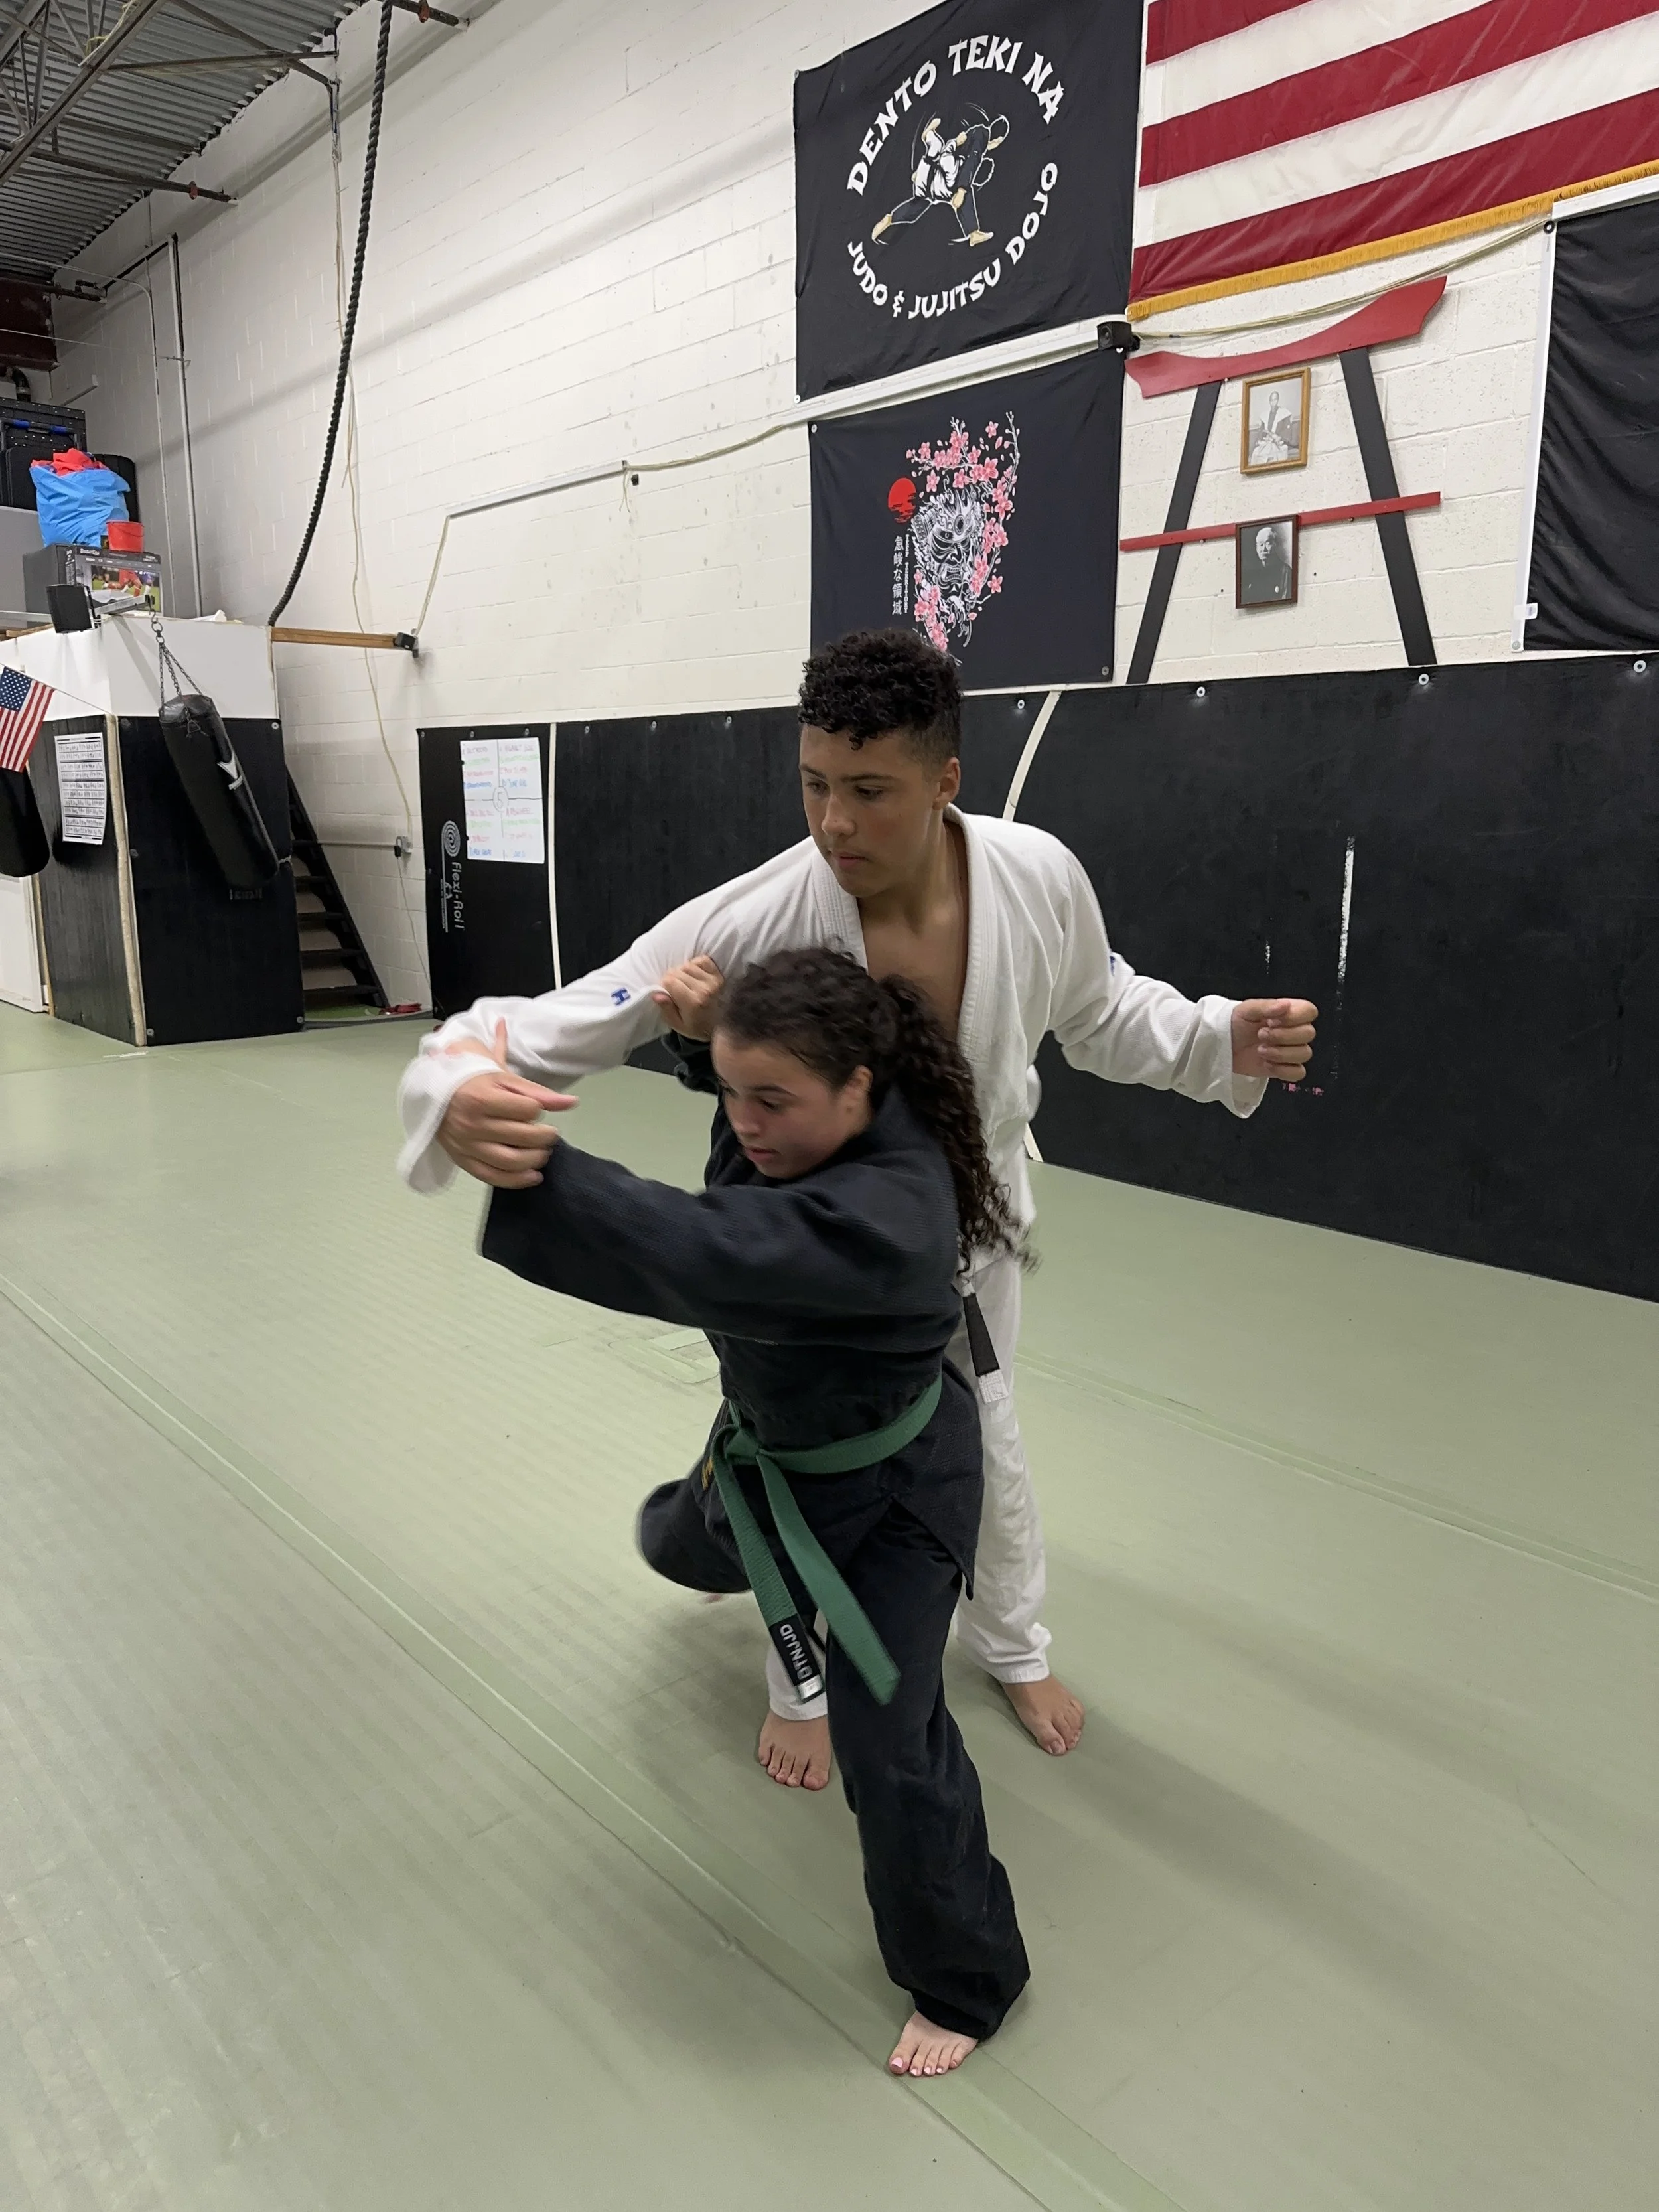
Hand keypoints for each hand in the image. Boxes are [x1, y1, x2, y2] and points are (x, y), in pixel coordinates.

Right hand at [435, 1020, 575, 1186]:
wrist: (432, 1090)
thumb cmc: (470, 1077)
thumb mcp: (501, 1074)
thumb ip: (536, 1091)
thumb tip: (570, 1103)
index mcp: (481, 1097)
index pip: (527, 1109)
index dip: (537, 1109)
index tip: (535, 1108)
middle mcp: (471, 1124)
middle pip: (522, 1136)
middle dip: (545, 1137)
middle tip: (551, 1134)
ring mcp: (466, 1145)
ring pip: (510, 1161)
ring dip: (535, 1159)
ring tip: (544, 1152)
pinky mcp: (462, 1161)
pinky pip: (493, 1177)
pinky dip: (517, 1180)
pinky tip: (534, 1175)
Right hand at [651, 954, 724, 1040]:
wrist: (720, 1026)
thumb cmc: (695, 1026)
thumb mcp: (677, 1024)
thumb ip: (666, 1009)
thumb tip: (656, 994)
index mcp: (693, 1002)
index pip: (670, 981)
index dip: (663, 985)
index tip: (666, 992)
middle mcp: (704, 989)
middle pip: (677, 972)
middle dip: (671, 978)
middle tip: (674, 989)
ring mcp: (713, 981)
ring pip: (688, 965)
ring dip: (682, 971)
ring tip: (683, 982)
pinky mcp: (719, 975)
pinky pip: (703, 960)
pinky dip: (695, 964)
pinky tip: (694, 975)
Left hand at [1232, 997, 1317, 1081]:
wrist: (1222, 1045)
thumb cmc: (1234, 1024)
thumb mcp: (1247, 1010)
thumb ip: (1267, 1006)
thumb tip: (1285, 1005)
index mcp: (1288, 1013)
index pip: (1309, 1011)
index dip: (1294, 1017)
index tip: (1273, 1021)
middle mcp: (1292, 1031)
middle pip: (1309, 1034)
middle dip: (1283, 1036)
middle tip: (1261, 1035)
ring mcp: (1290, 1050)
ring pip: (1304, 1053)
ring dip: (1281, 1053)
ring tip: (1260, 1050)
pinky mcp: (1284, 1068)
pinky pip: (1298, 1073)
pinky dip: (1283, 1070)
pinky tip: (1267, 1064)